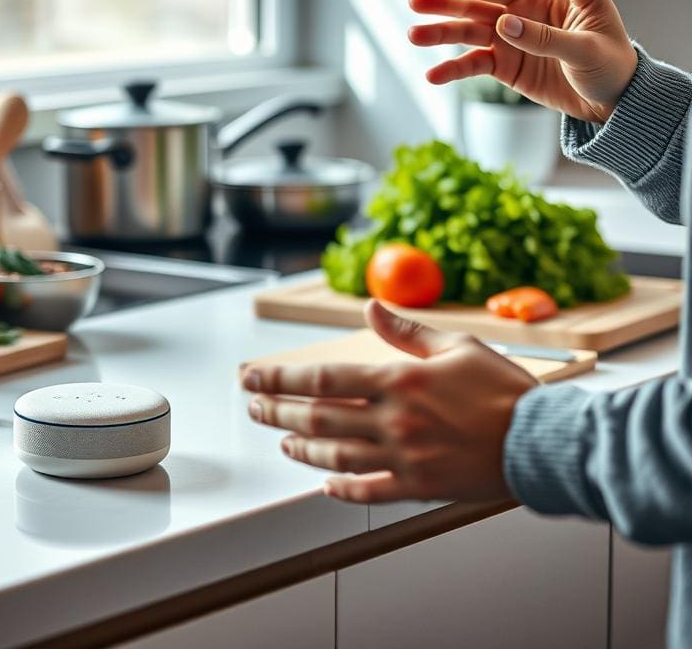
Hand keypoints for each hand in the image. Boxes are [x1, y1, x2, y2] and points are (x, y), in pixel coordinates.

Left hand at [243, 301, 536, 502]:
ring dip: (303, 446)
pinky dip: (342, 489)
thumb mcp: (456, 346)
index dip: (280, 379)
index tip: (253, 377)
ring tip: (282, 439)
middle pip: (319, 417)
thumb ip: (406, 331)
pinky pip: (370, 491)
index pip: (323, 379)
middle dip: (278, 412)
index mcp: (399, 381)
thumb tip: (370, 306)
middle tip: (254, 407)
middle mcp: (394, 420)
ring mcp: (404, 456)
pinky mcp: (420, 485)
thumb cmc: (504, 390)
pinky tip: (324, 483)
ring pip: (336, 454)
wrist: (543, 440)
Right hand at [399, 0, 636, 122]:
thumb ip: (546, 28)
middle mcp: (515, 15)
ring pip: (464, 34)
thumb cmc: (611, 57)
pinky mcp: (505, 68)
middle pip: (467, 3)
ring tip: (413, 37)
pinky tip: (432, 75)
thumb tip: (508, 13)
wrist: (613, 97)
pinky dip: (451, 70)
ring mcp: (507, 42)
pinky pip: (472, 67)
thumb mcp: (590, 34)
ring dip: (438, 35)